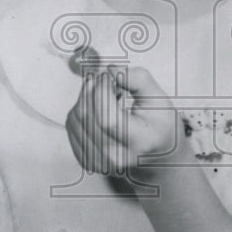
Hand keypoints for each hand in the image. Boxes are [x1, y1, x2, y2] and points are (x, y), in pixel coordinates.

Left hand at [65, 64, 191, 176]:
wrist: (158, 156)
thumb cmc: (159, 128)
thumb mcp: (159, 99)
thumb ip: (137, 79)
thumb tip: (110, 69)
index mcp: (140, 143)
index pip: (107, 118)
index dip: (102, 90)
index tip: (109, 75)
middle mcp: (117, 157)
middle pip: (88, 115)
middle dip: (93, 88)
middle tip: (106, 78)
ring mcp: (99, 162)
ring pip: (76, 117)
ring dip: (86, 96)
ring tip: (106, 94)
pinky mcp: (86, 159)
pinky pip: (71, 124)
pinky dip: (81, 109)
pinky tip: (98, 108)